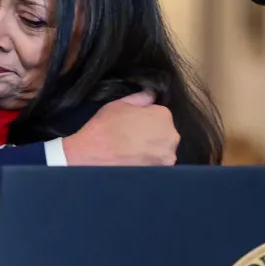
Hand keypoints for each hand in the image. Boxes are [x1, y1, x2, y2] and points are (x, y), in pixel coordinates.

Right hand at [63, 90, 178, 165]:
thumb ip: (140, 98)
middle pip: (164, 132)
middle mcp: (172, 136)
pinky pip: (158, 164)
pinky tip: (134, 162)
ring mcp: (168, 156)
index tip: (132, 124)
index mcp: (163, 115)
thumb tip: (152, 94)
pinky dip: (149, 163)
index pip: (159, 114)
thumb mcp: (119, 104)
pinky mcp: (162, 172)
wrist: (92, 156)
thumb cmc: (104, 127)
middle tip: (131, 138)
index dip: (145, 118)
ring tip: (132, 152)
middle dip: (152, 134)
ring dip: (152, 150)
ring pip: (162, 149)